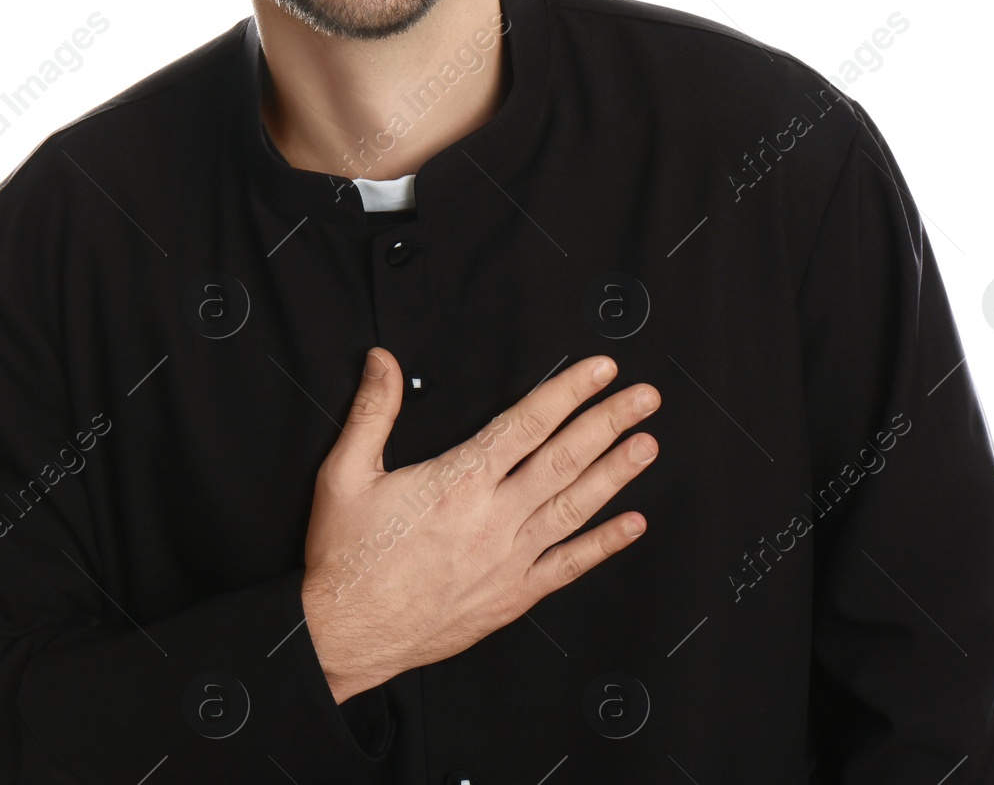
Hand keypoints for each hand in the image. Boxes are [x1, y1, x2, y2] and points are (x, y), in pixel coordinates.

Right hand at [300, 347, 659, 702]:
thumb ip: (372, 411)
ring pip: (574, 507)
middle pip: (564, 458)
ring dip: (615, 473)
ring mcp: (507, 559)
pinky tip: (633, 525)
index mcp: (458, 481)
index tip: (600, 370)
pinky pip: (568, 566)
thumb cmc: (347, 556)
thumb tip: (383, 361)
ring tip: (647, 445)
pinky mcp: (511, 596)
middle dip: (608, 421)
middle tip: (644, 397)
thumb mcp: (345, 472)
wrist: (345, 633)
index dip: (569, 391)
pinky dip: (603, 545)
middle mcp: (492, 517)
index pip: (527, 423)